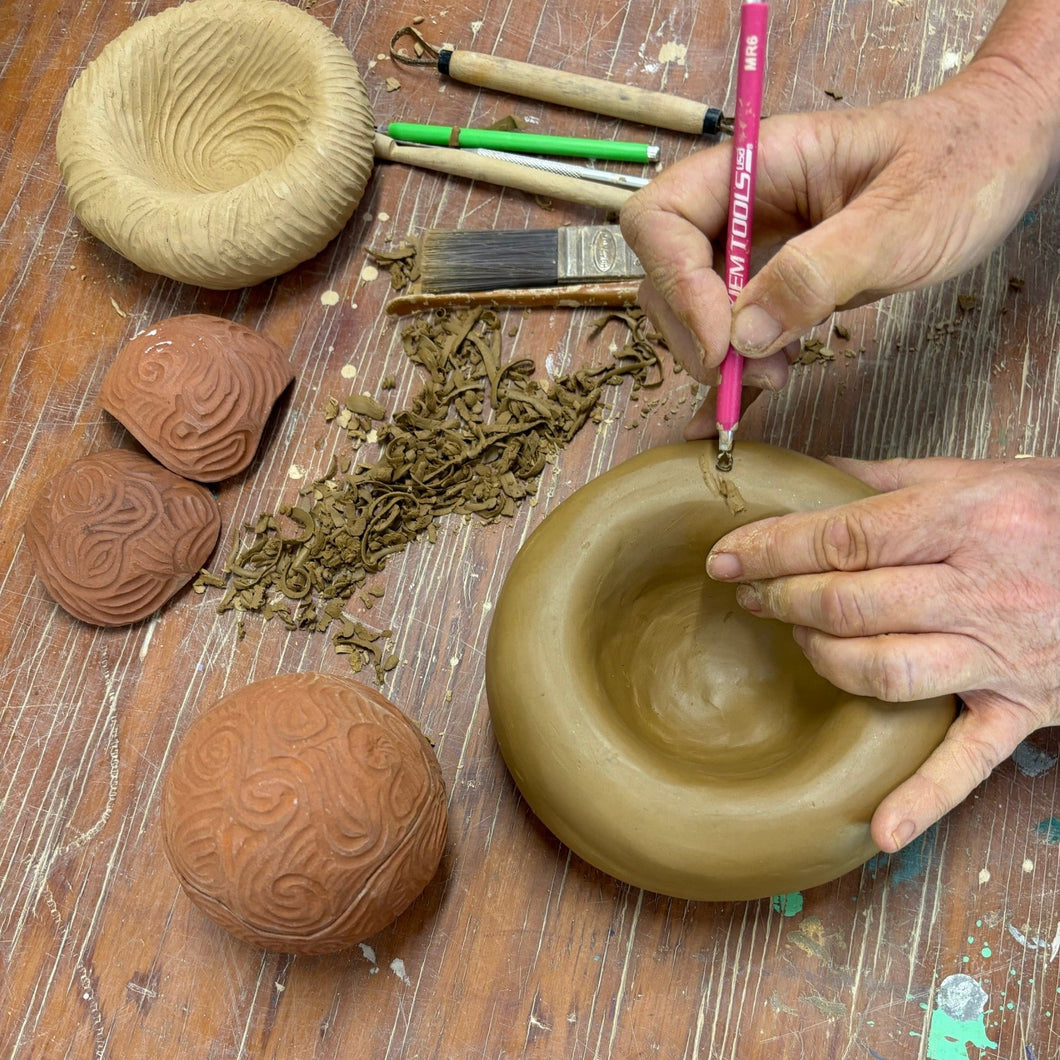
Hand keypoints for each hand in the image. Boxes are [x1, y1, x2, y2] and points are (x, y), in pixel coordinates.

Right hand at [620, 62, 1055, 435]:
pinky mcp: (779, 281)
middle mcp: (744, 202)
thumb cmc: (963, 164)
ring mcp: (758, 243)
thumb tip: (743, 336)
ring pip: (694, 306)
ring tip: (770, 379)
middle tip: (743, 373)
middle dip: (694, 329)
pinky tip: (733, 410)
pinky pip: (737, 328)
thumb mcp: (899, 221)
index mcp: (758, 164)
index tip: (721, 341)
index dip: (675, 283)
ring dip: (716, 354)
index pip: (662, 219)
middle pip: (667, 270)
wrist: (1001, 157)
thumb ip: (817, 274)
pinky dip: (732, 371)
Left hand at [705, 455, 1059, 851]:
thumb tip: (813, 472)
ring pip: (887, 670)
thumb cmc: (1058, 510)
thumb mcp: (979, 473)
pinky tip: (880, 827)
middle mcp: (985, 589)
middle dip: (784, 598)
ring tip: (801, 639)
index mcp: (970, 518)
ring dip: (825, 659)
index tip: (727, 556)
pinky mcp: (1023, 708)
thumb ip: (890, 477)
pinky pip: (969, 759)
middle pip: (853, 604)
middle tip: (751, 594)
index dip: (773, 548)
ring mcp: (1003, 654)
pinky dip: (924, 796)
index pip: (846, 539)